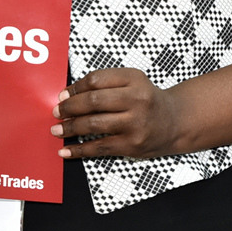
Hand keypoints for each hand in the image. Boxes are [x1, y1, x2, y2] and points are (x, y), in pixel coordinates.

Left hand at [50, 68, 176, 159]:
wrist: (175, 122)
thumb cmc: (146, 100)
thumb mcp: (132, 82)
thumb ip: (105, 84)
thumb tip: (68, 95)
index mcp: (134, 79)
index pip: (96, 80)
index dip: (75, 88)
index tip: (62, 95)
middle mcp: (137, 100)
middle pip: (93, 101)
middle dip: (69, 107)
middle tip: (56, 111)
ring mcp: (135, 124)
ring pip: (94, 124)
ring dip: (70, 127)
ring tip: (57, 129)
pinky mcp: (132, 145)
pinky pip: (100, 147)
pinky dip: (79, 150)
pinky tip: (66, 151)